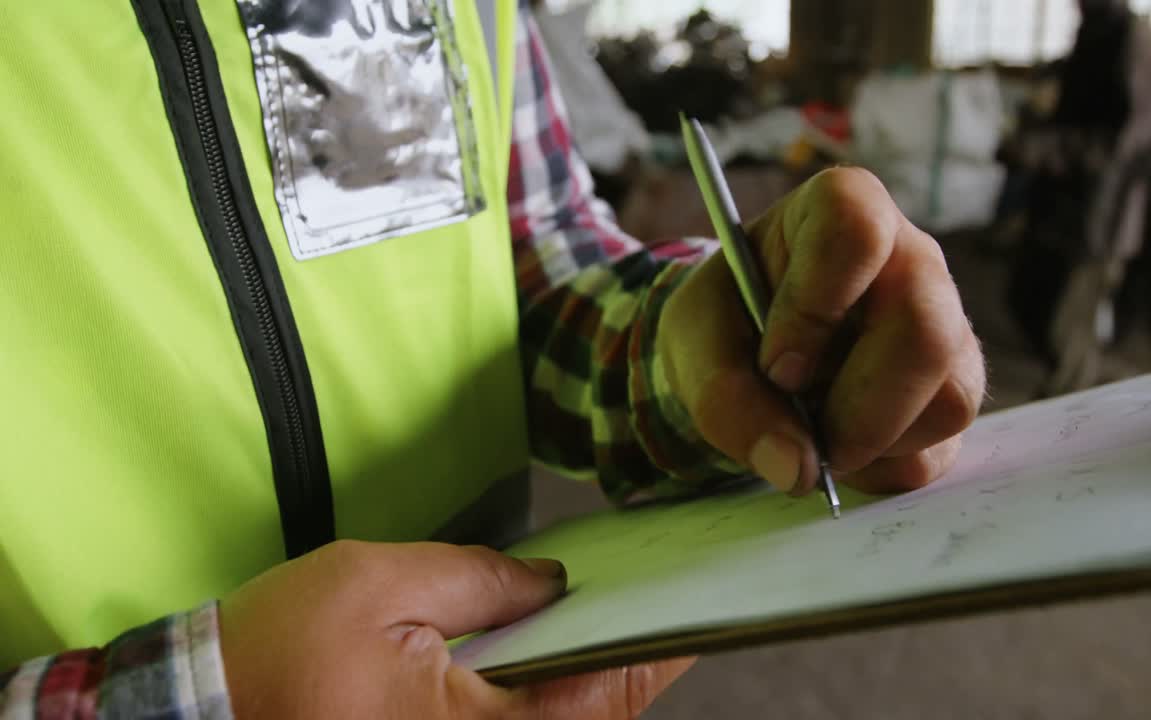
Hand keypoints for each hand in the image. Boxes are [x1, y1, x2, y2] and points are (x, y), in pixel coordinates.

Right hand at [220, 540, 693, 717]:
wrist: (200, 711)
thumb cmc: (276, 655)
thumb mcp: (378, 585)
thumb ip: (478, 578)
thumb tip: (552, 583)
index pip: (599, 692)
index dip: (655, 650)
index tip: (697, 610)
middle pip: (591, 719)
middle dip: (630, 662)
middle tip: (664, 602)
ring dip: (593, 680)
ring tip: (613, 617)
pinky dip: (549, 695)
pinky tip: (550, 652)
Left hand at [658, 168, 984, 494]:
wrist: (748, 348)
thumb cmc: (729, 318)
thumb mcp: (695, 341)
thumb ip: (724, 394)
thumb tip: (794, 466)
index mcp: (842, 209)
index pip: (856, 233)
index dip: (814, 307)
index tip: (777, 367)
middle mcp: (912, 259)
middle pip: (925, 330)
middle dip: (860, 408)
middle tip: (808, 440)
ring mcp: (947, 326)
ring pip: (949, 399)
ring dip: (872, 445)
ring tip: (816, 436)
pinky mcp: (952, 391)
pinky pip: (941, 449)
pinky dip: (881, 471)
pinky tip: (840, 449)